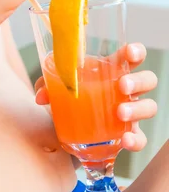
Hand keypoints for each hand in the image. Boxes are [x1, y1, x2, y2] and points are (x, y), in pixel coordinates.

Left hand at [35, 43, 157, 151]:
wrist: (70, 129)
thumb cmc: (71, 99)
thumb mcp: (57, 88)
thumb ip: (48, 86)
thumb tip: (42, 96)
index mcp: (111, 71)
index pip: (131, 56)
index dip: (136, 52)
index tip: (130, 53)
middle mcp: (125, 91)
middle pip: (147, 79)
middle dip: (138, 81)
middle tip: (122, 86)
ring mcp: (130, 113)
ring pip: (149, 106)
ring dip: (137, 109)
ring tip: (120, 113)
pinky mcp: (128, 135)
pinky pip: (141, 138)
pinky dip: (136, 140)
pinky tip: (125, 140)